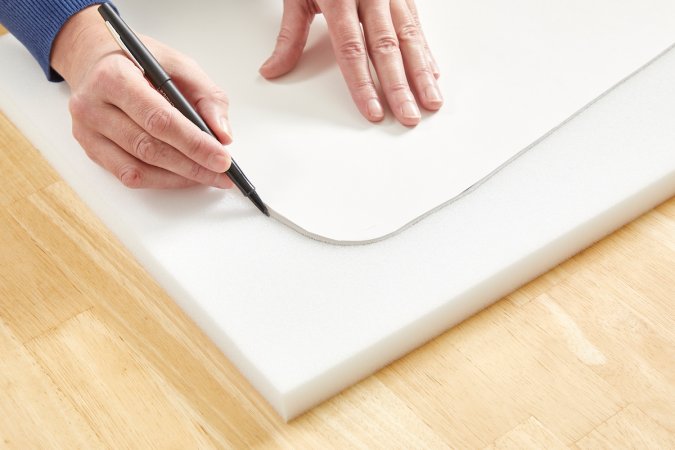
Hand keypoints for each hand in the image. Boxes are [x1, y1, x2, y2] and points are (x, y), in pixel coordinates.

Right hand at [51, 6, 233, 188]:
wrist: (96, 61)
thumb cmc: (140, 63)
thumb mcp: (179, 65)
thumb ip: (207, 97)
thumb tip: (223, 135)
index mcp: (114, 77)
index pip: (159, 119)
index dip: (194, 143)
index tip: (222, 158)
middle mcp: (93, 105)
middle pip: (148, 147)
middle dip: (192, 165)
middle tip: (222, 173)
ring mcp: (87, 131)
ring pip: (138, 168)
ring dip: (179, 177)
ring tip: (208, 176)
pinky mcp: (90, 149)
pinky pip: (128, 175)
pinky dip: (161, 180)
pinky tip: (182, 176)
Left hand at [260, 0, 441, 125]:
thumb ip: (289, 36)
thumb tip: (273, 71)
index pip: (351, 50)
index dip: (363, 84)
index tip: (373, 111)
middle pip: (386, 48)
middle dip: (400, 87)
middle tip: (408, 116)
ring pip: (409, 37)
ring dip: (422, 73)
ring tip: (432, 101)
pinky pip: (416, 25)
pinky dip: (426, 51)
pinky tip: (433, 74)